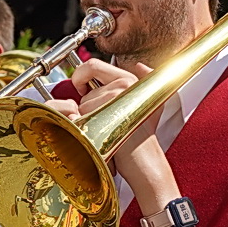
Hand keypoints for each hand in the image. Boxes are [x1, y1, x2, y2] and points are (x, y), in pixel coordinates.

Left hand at [69, 60, 171, 204]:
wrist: (145, 162)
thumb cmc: (141, 138)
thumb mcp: (148, 106)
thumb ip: (144, 82)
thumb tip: (140, 65)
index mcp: (130, 79)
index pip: (92, 64)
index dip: (79, 75)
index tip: (80, 89)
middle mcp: (125, 84)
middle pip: (85, 90)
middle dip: (86, 108)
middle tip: (101, 120)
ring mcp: (118, 98)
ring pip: (83, 104)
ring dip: (87, 120)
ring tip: (106, 130)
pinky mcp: (111, 113)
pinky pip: (84, 115)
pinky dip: (86, 128)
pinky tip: (100, 135)